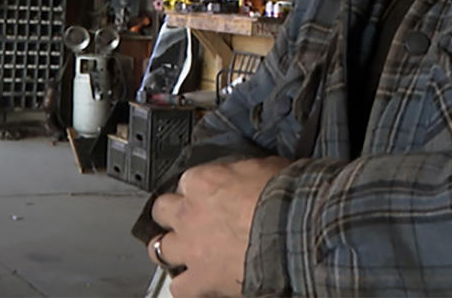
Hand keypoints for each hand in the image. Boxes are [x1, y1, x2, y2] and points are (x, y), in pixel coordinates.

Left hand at [149, 156, 290, 296]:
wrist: (293, 232)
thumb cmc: (284, 198)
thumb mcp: (267, 167)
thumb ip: (247, 171)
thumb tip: (252, 173)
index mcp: (203, 181)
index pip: (188, 180)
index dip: (200, 188)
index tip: (210, 193)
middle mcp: (188, 213)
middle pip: (162, 209)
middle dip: (173, 214)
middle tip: (189, 219)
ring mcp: (190, 248)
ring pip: (158, 248)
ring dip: (170, 249)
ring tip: (183, 252)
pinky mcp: (200, 279)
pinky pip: (180, 288)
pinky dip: (187, 286)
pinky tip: (197, 284)